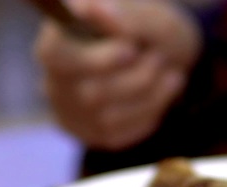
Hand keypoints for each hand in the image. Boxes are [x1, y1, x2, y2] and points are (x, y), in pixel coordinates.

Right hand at [34, 0, 201, 149]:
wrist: (164, 55)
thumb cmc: (148, 31)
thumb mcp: (146, 17)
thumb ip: (124, 17)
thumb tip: (95, 10)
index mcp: (56, 42)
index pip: (55, 57)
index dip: (97, 59)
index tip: (131, 48)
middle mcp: (56, 80)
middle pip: (90, 94)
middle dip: (137, 76)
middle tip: (160, 57)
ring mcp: (73, 112)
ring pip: (109, 118)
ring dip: (151, 94)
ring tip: (171, 71)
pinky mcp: (96, 134)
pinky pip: (124, 133)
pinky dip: (153, 110)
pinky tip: (165, 89)